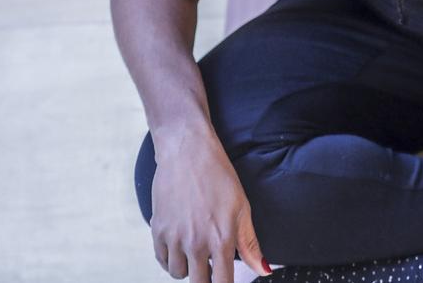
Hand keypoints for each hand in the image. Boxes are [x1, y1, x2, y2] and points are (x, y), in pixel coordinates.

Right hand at [149, 128, 272, 281]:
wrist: (188, 153)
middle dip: (206, 278)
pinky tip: (181, 245)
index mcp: (221, 239)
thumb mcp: (242, 208)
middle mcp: (196, 243)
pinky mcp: (157, 231)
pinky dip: (171, 259)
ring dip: (188, 268)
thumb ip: (250, 243)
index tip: (225, 280)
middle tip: (211, 264)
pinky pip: (161, 260)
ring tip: (197, 250)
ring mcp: (174, 238)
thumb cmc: (219, 177)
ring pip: (178, 274)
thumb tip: (264, 270)